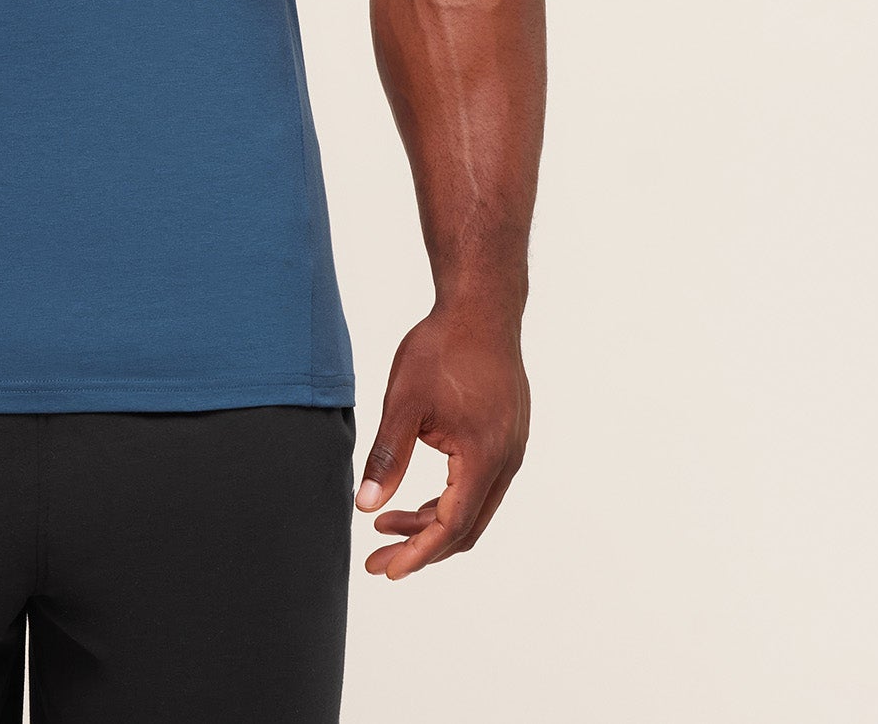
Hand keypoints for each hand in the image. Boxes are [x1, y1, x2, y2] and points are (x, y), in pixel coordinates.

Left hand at [355, 301, 528, 578]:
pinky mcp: (508, 436)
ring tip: (386, 521)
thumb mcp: (404, 402)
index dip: (417, 552)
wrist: (481, 307)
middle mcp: (506, 461)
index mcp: (483, 457)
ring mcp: (512, 449)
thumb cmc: (442, 348)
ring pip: (474, 507)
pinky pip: (481, 485)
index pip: (451, 526)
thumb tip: (365, 506)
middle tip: (379, 558)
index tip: (386, 569)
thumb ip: (388, 457)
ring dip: (433, 522)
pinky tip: (418, 495)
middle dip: (421, 547)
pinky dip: (449, 499)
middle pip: (466, 527)